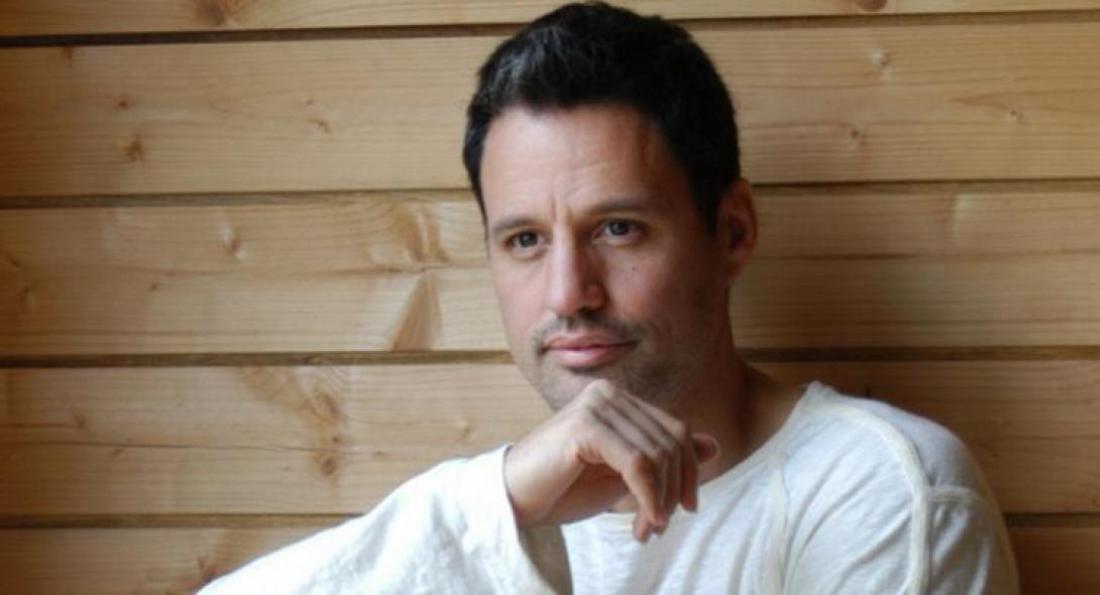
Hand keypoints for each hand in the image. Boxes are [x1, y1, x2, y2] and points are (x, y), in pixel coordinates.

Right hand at [503, 379, 719, 542]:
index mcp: (618, 399)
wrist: (511, 501)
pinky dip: (649, 497)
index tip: (681, 512)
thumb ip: (663, 458)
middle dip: (674, 491)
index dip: (687, 475)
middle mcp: (608, 393)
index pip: (675, 431)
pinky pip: (638, 463)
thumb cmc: (562, 488)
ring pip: (657, 454)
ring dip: (660, 500)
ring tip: (646, 530)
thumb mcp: (623, 476)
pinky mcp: (586, 425)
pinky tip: (645, 521)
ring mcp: (596, 405)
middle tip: (657, 527)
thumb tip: (713, 444)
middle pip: (672, 441)